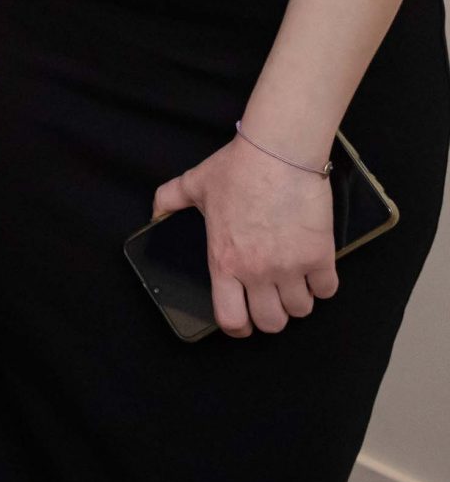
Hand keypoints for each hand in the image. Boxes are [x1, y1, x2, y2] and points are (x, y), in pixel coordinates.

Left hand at [153, 133, 339, 336]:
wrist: (277, 153)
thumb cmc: (236, 170)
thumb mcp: (194, 185)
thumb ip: (169, 201)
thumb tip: (154, 213)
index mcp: (224, 260)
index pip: (230, 318)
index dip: (237, 327)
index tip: (242, 322)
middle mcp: (257, 271)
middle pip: (271, 323)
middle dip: (271, 316)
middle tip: (270, 300)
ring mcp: (290, 267)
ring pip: (301, 310)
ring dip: (297, 301)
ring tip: (292, 283)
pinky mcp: (320, 256)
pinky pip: (327, 290)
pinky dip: (322, 285)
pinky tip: (314, 270)